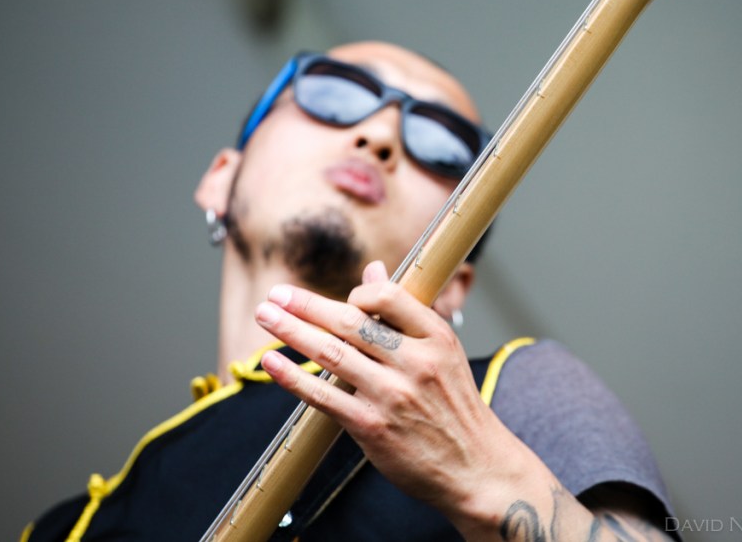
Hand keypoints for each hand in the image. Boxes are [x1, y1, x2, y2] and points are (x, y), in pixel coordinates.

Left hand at [254, 261, 503, 510]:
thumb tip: (373, 272)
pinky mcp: (372, 427)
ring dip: (291, 332)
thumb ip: (405, 314)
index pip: (389, 297)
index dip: (358, 293)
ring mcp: (392, 395)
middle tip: (277, 293)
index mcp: (437, 338)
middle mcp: (415, 363)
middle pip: (351, 323)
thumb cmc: (456, 408)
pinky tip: (273, 362)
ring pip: (332, 354)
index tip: (338, 299)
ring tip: (265, 316)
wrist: (476, 468)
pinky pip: (323, 396)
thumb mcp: (444, 353)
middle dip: (306, 305)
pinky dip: (293, 377)